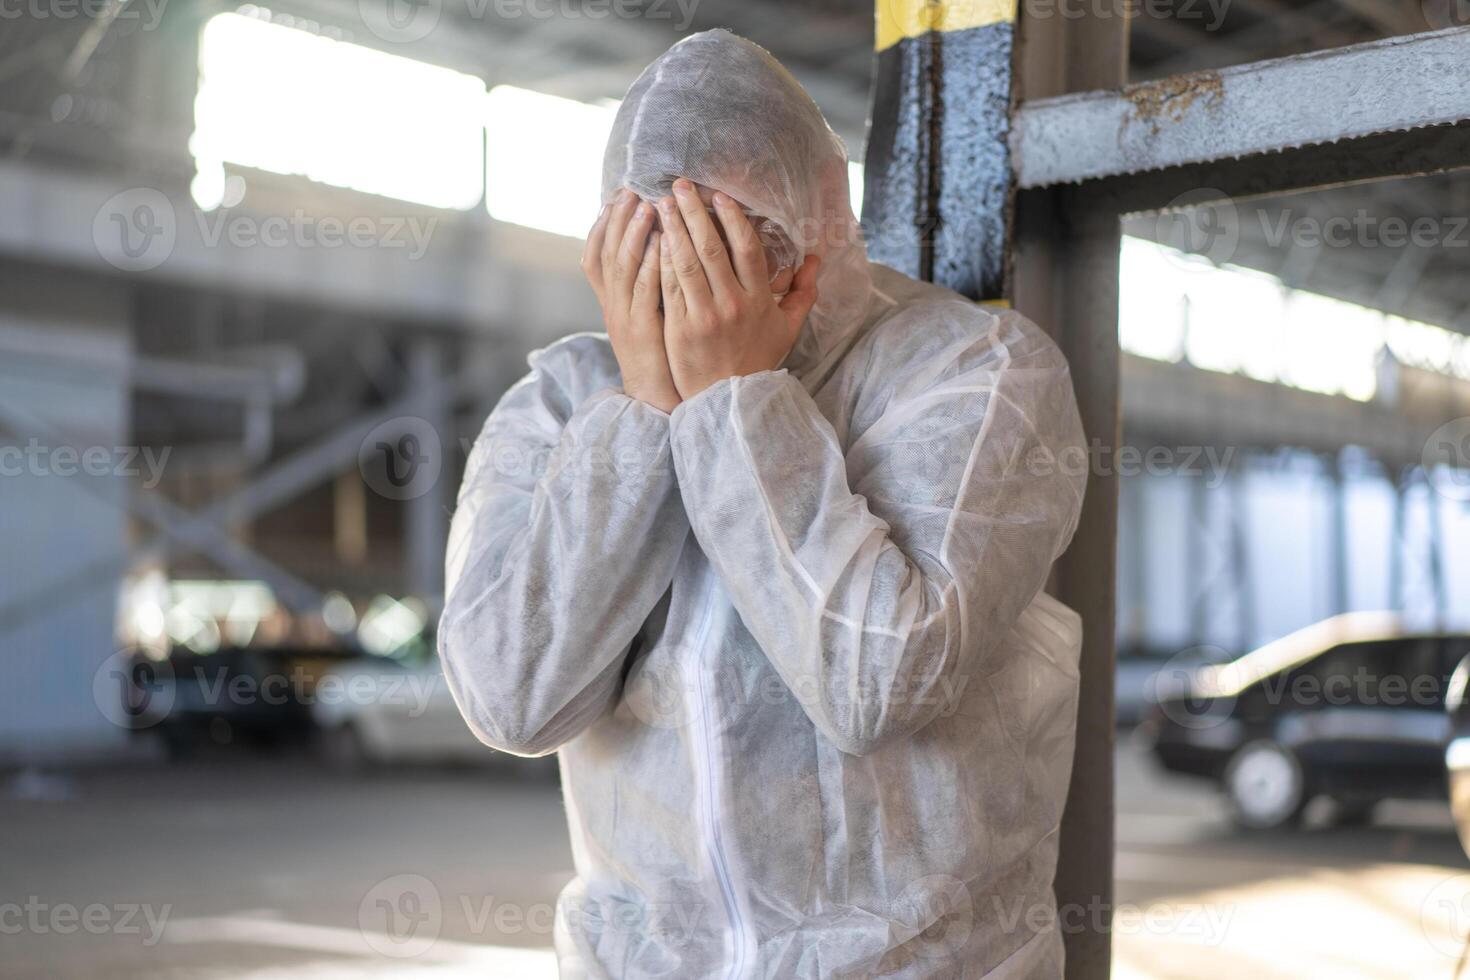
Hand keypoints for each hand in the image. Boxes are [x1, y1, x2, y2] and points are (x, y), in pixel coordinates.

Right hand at [582, 188, 680, 413]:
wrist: (653, 397)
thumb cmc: (657, 353)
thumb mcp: (643, 315)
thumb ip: (645, 284)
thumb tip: (656, 248)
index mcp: (609, 300)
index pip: (595, 254)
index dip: (602, 225)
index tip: (614, 197)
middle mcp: (611, 305)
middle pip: (606, 253)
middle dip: (618, 219)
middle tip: (630, 191)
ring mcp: (624, 317)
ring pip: (622, 267)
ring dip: (633, 234)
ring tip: (645, 206)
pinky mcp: (642, 330)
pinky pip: (645, 291)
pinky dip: (651, 263)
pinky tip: (663, 242)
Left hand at [657, 179, 819, 400]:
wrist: (728, 401)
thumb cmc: (757, 361)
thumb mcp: (787, 329)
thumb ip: (803, 293)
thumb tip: (816, 260)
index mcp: (759, 301)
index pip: (746, 249)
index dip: (732, 219)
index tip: (719, 197)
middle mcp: (732, 304)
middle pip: (711, 248)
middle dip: (694, 212)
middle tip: (679, 186)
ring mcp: (703, 316)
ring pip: (686, 262)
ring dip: (672, 229)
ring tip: (660, 204)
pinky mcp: (680, 328)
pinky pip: (670, 286)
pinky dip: (661, 260)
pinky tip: (654, 240)